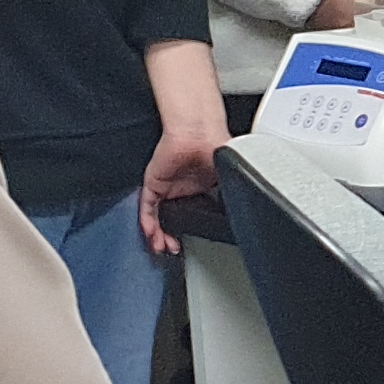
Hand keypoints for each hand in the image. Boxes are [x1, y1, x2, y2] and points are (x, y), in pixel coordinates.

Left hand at [138, 109, 226, 256]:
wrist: (200, 134)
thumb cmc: (216, 146)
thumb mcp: (229, 179)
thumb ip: (228, 197)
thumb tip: (236, 216)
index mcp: (202, 186)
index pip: (193, 213)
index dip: (192, 229)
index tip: (193, 243)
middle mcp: (183, 187)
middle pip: (172, 218)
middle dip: (172, 237)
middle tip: (174, 249)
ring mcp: (167, 186)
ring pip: (158, 217)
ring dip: (158, 235)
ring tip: (162, 248)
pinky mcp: (153, 183)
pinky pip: (147, 207)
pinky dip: (148, 222)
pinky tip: (152, 235)